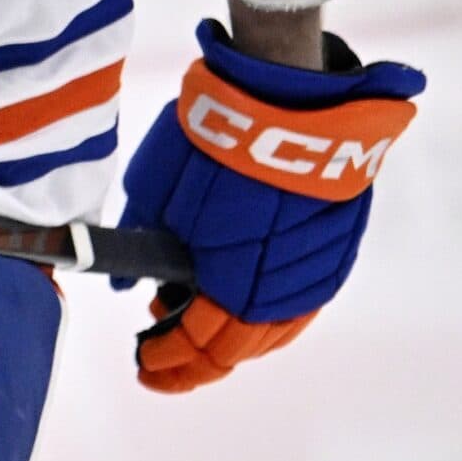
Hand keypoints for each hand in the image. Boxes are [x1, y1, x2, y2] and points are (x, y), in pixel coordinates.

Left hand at [116, 19, 421, 391]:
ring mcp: (314, 277)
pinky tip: (240, 303)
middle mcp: (278, 296)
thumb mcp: (156, 190)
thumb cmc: (214, 141)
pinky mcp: (336, 252)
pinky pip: (298, 306)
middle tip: (161, 344)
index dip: (165, 361)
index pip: (195, 348)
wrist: (290, 97)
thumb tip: (125, 286)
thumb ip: (142, 245)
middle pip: (235, 352)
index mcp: (230, 289)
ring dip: (231, 338)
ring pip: (270, 334)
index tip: (142, 362)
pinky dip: (263, 315)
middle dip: (193, 357)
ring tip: (195, 320)